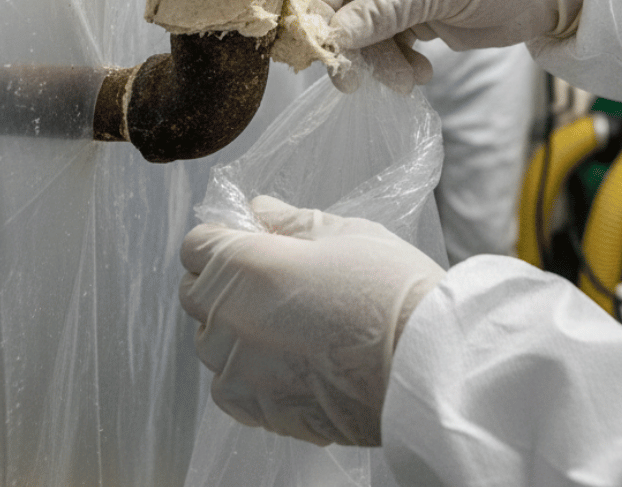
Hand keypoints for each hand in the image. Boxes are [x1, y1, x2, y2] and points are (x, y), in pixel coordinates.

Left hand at [178, 195, 445, 446]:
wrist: (425, 366)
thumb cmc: (388, 290)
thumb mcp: (343, 232)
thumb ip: (289, 222)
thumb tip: (260, 210)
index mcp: (241, 267)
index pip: (196, 245)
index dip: (225, 237)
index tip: (252, 239)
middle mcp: (228, 321)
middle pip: (197, 294)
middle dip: (226, 280)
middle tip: (278, 277)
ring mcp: (240, 372)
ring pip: (216, 342)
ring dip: (240, 328)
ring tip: (295, 322)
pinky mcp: (259, 411)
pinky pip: (235, 384)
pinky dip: (254, 370)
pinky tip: (297, 358)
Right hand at [308, 0, 585, 91]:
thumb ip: (384, 11)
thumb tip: (334, 35)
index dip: (321, 6)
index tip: (322, 44)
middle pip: (345, 8)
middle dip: (353, 44)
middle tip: (352, 81)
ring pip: (366, 34)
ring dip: (380, 62)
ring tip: (407, 81)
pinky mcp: (416, 21)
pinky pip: (389, 47)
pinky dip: (399, 65)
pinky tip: (421, 74)